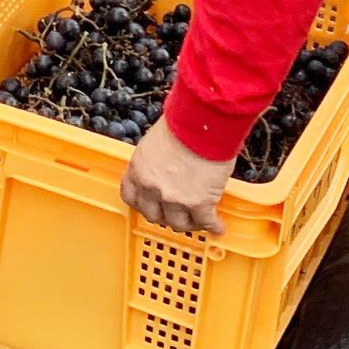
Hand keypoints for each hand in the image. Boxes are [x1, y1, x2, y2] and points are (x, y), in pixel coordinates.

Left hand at [121, 115, 233, 235]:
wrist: (202, 122)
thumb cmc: (182, 121)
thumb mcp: (157, 139)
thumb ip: (156, 158)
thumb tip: (166, 162)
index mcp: (138, 168)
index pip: (130, 196)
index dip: (142, 203)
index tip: (150, 204)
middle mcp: (152, 187)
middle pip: (153, 214)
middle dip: (165, 216)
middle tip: (176, 214)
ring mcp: (174, 198)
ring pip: (179, 223)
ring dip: (189, 224)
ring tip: (198, 221)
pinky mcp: (198, 203)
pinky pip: (205, 221)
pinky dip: (213, 226)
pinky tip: (218, 227)